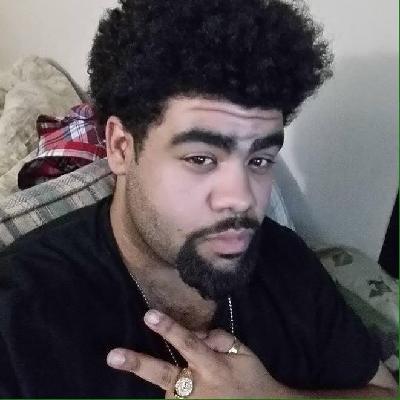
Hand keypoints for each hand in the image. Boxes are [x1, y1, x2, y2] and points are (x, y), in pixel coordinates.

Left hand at [106, 310, 289, 397]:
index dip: (169, 329)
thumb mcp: (243, 353)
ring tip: (153, 374)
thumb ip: (220, 339)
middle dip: (138, 364)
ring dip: (164, 382)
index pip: (188, 343)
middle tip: (113, 356)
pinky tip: (179, 391)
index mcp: (213, 367)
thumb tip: (196, 332)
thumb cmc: (252, 379)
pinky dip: (174, 397)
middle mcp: (199, 388)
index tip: (149, 315)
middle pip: (164, 374)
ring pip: (167, 391)